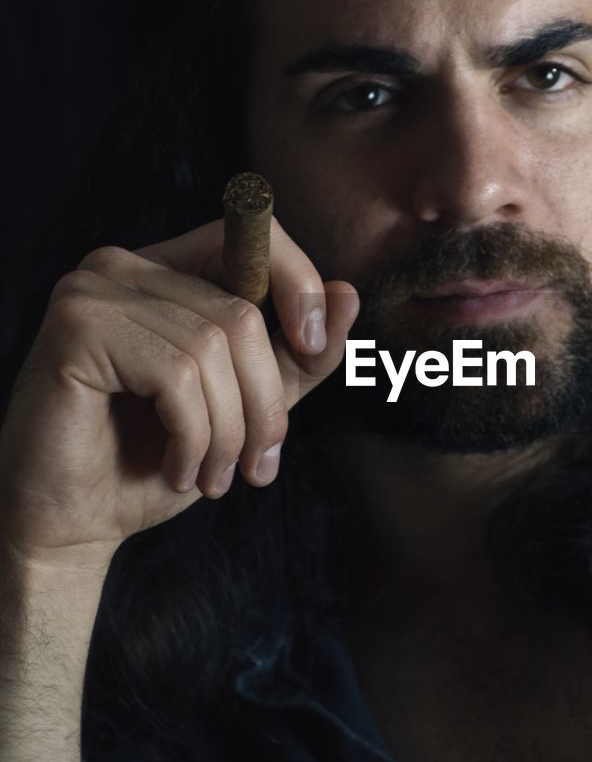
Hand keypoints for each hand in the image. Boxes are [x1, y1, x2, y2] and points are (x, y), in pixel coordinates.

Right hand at [0, 216, 358, 575]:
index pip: (249, 237)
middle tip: (255, 466)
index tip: (313, 348)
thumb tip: (349, 293)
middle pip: (241, 312)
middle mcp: (124, 266)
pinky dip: (192, 436)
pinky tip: (176, 469)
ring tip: (210, 476)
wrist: (72, 524)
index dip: (298, 284)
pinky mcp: (76, 326)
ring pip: (213, 348)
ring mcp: (94, 290)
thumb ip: (298, 355)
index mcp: (164, 271)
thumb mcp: (247, 406)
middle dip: (264, 403)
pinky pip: (175, 375)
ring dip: (227, 432)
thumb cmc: (153, 461)